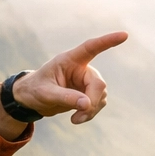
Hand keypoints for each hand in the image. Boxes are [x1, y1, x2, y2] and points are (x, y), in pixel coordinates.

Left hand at [11, 31, 127, 126]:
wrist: (30, 99)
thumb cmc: (34, 90)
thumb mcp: (45, 94)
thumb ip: (65, 97)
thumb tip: (87, 104)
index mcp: (69, 60)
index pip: (90, 48)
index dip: (107, 41)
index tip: (124, 35)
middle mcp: (81, 68)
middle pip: (98, 83)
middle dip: (92, 101)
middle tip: (80, 115)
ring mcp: (86, 81)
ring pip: (100, 95)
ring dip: (91, 109)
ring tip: (75, 120)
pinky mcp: (88, 93)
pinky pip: (97, 103)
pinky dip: (90, 113)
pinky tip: (78, 118)